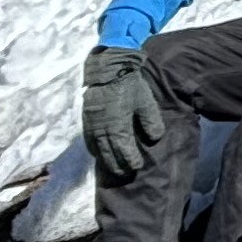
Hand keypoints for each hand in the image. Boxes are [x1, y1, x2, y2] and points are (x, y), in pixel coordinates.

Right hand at [79, 46, 162, 180]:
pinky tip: (98, 153)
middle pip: (109, 154)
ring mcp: (92, 125)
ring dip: (106, 160)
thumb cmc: (129, 84)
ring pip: (98, 150)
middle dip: (118, 165)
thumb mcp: (145, 101)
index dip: (131, 161)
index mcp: (118, 126)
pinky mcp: (86, 119)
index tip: (137, 166)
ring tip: (113, 168)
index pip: (124, 151)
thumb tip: (154, 138)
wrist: (107, 67)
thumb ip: (151, 121)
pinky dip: (94, 150)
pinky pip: (88, 140)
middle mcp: (102, 129)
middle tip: (126, 173)